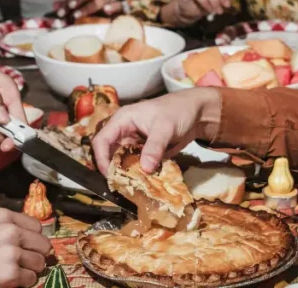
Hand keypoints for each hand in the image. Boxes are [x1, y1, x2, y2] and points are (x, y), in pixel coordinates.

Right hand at [0, 208, 51, 287]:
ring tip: (9, 274)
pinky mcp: (10, 274)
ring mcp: (11, 252)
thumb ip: (2, 231)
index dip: (32, 240)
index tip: (25, 248)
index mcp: (1, 216)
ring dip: (28, 271)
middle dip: (34, 256)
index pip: (37, 226)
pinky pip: (31, 280)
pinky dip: (21, 284)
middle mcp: (10, 230)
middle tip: (19, 265)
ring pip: (39, 264)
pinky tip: (4, 282)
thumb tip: (25, 240)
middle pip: (42, 245)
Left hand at [53, 0, 122, 19]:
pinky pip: (118, 5)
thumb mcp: (80, 11)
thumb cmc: (97, 15)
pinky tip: (106, 10)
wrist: (116, 20)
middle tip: (69, 9)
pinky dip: (112, 6)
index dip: (68, 1)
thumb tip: (55, 5)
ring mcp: (111, 0)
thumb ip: (68, 8)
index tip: (59, 12)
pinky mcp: (121, 9)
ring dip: (88, 8)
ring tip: (77, 15)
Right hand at [92, 88, 221, 173]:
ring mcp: (134, 141)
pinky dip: (137, 173)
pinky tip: (143, 182)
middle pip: (109, 153)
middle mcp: (124, 131)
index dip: (102, 159)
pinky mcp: (144, 150)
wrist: (196, 112)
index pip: (101, 140)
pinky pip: (135, 163)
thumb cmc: (177, 111)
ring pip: (122, 160)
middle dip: (113, 169)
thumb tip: (145, 169)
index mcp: (122, 120)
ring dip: (126, 173)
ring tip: (132, 187)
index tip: (110, 176)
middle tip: (121, 185)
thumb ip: (154, 147)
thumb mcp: (165, 128)